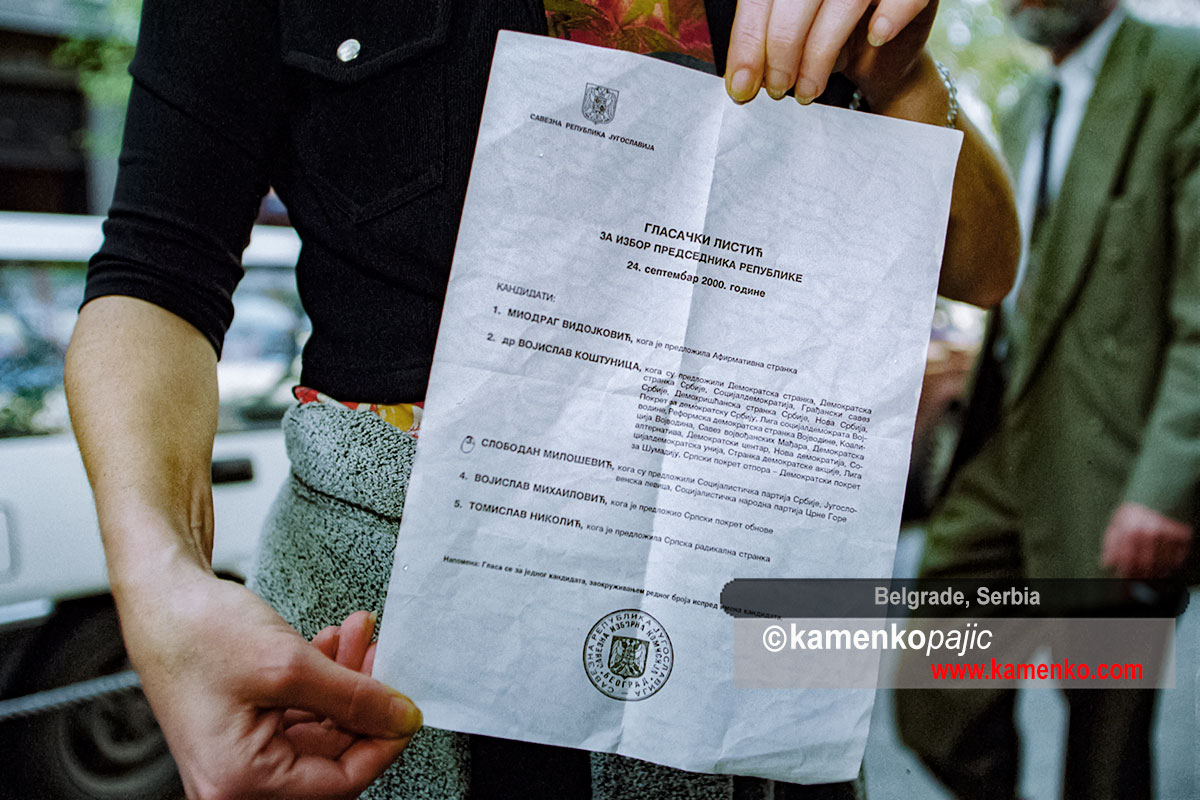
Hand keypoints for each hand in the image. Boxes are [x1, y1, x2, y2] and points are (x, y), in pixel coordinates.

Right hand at [121, 573, 420, 799]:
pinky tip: (333, 644)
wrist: (159, 595)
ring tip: (360, 636)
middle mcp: (236, 778)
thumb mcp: (289, 665)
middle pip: (330, 754)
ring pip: (319, 727)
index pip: (339, 782)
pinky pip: (299, 712)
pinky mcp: (243, 725)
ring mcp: (239, 753)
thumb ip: (354, 697)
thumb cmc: (197, 632)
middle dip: (363, 701)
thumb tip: (400, 718)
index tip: (407, 709)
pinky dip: (321, 679)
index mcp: (240, 780)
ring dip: (345, 681)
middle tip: (383, 657)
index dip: (382, 742)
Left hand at [725, 0, 935, 105]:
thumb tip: (742, 81)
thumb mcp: (791, 46)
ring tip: (808, 91)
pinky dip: (889, 15)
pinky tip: (876, 37)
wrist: (884, 59)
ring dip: (820, 51)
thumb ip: (765, 50)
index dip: (750, 42)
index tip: (742, 86)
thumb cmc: (833, 44)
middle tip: (778, 89)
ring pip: (843, 2)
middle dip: (782, 49)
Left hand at [1101, 502, 1193, 578]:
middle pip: (1144, 566)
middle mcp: (1148, 533)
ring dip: (1156, 576)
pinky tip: (1166, 570)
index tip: (1123, 581)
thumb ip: (1111, 542)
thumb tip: (1106, 564)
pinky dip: (1172, 567)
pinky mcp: (1184, 535)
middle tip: (1138, 584)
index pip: (1126, 560)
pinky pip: (1178, 559)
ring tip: (1152, 580)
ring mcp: (1168, 534)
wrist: (1161, 490)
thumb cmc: (1136, 509)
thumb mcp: (1117, 521)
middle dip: (1140, 578)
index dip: (1124, 574)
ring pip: (1162, 566)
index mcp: (1129, 529)